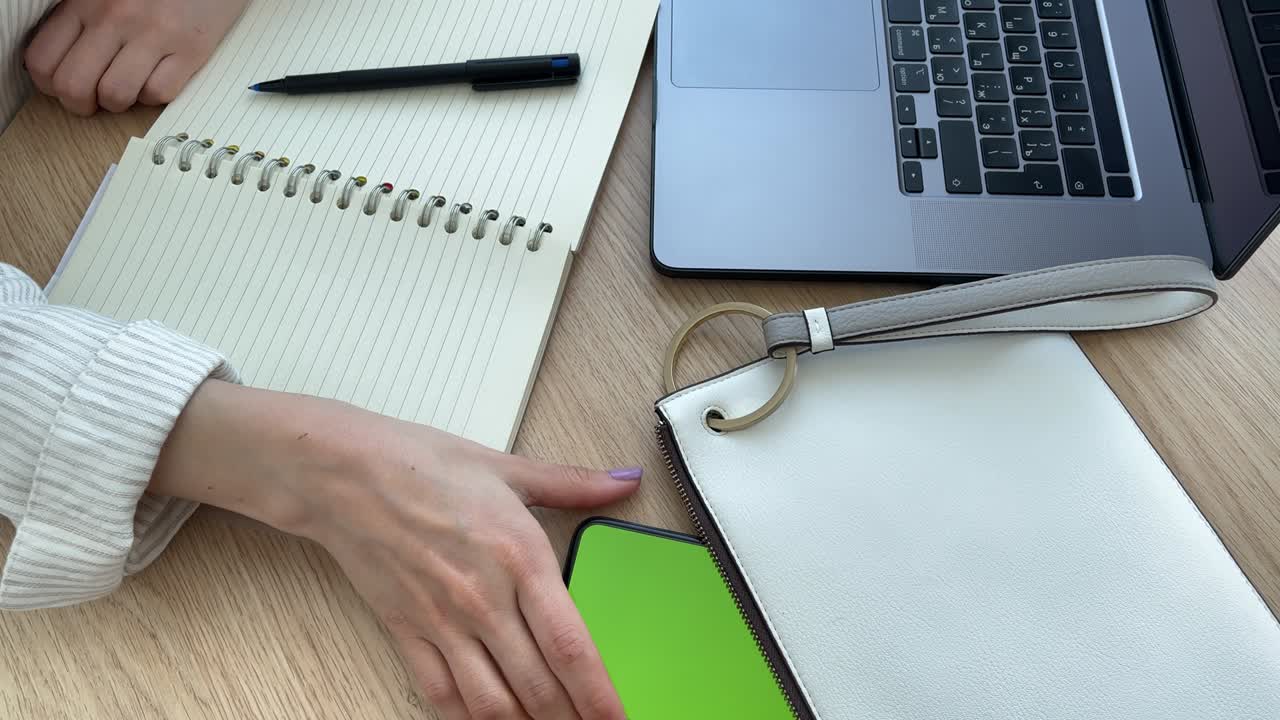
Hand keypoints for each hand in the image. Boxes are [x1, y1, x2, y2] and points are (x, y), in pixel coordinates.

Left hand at [24, 0, 249, 115]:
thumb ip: (80, 19)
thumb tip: (66, 64)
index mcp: (85, 2)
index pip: (42, 62)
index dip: (51, 86)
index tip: (68, 85)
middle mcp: (114, 17)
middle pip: (73, 86)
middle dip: (81, 105)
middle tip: (95, 100)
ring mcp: (154, 33)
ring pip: (115, 95)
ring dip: (119, 103)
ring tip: (128, 89)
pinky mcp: (190, 48)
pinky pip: (159, 93)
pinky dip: (155, 95)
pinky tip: (158, 77)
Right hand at [151, 381, 642, 719]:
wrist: (343, 474)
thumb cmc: (421, 465)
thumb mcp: (507, 468)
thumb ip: (572, 484)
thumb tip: (623, 483)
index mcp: (521, 557)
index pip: (571, 646)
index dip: (599, 694)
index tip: (617, 717)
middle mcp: (485, 600)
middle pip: (539, 686)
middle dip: (570, 718)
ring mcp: (443, 623)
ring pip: (492, 703)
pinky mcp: (406, 633)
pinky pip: (441, 695)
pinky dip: (467, 718)